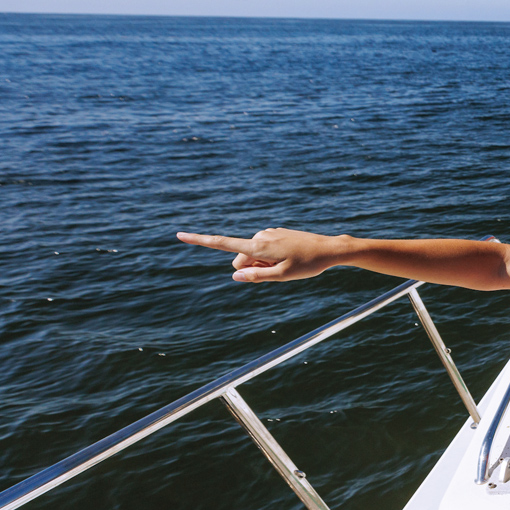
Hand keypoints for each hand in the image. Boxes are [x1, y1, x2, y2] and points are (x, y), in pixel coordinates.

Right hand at [177, 228, 347, 281]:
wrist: (329, 248)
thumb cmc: (308, 264)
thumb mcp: (282, 276)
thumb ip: (256, 276)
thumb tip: (234, 275)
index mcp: (258, 245)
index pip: (223, 244)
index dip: (200, 241)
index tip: (180, 235)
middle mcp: (260, 236)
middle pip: (241, 258)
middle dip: (251, 268)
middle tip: (278, 271)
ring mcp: (268, 233)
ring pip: (254, 255)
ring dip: (264, 264)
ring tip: (287, 264)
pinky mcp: (275, 233)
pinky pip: (264, 250)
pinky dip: (271, 258)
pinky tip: (290, 258)